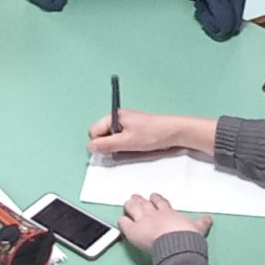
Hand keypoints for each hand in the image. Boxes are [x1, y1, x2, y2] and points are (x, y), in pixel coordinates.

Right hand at [87, 110, 215, 158]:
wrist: (174, 132)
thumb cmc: (153, 133)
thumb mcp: (126, 142)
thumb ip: (106, 145)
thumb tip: (90, 147)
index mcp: (114, 116)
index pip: (94, 131)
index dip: (100, 143)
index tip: (112, 148)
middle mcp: (118, 118)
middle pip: (101, 135)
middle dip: (109, 145)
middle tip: (123, 148)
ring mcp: (125, 124)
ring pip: (111, 139)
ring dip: (118, 146)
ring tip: (132, 146)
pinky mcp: (132, 130)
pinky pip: (121, 140)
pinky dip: (125, 146)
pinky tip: (136, 146)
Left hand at [118, 193, 210, 253]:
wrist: (177, 244)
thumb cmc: (187, 236)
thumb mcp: (198, 228)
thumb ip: (202, 222)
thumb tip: (209, 218)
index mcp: (168, 212)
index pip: (160, 202)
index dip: (156, 199)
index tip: (154, 197)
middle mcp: (154, 214)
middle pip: (144, 204)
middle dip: (140, 200)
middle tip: (136, 197)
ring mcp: (142, 221)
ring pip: (133, 208)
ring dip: (130, 205)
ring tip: (127, 203)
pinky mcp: (133, 230)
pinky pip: (124, 223)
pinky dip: (122, 221)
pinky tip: (121, 219)